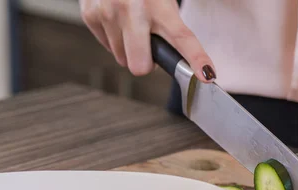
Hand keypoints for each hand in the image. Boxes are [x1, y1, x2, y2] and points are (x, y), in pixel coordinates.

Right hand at [79, 0, 215, 81]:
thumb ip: (172, 25)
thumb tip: (185, 58)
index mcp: (158, 4)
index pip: (181, 37)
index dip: (196, 58)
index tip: (207, 75)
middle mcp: (131, 8)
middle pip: (140, 66)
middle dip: (145, 63)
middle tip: (148, 46)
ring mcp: (107, 13)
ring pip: (122, 59)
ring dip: (129, 48)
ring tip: (131, 24)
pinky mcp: (90, 15)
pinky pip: (108, 47)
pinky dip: (115, 39)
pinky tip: (117, 19)